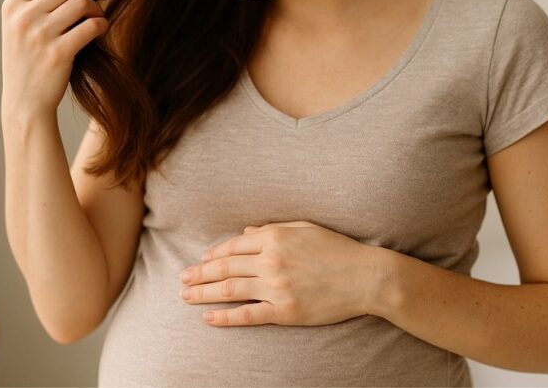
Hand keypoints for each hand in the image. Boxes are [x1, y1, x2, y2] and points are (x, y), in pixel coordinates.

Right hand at [0, 0, 109, 118]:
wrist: (24, 103)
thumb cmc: (27, 61)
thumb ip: (38, 0)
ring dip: (98, 6)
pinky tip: (100, 29)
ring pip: (82, 3)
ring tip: (99, 15)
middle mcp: (23, 17)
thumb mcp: (19, 26)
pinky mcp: (58, 54)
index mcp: (13, 5)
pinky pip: (91, 26)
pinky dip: (102, 24)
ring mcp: (39, 36)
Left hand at [178, 220, 378, 326]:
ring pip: (230, 289)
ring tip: (185, 297)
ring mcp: (276, 286)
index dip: (213, 254)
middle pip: (225, 267)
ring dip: (204, 293)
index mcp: (275, 237)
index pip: (233, 246)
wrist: (365, 277)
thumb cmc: (337, 249)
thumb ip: (272, 229)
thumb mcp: (304, 229)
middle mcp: (271, 260)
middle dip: (200, 274)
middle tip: (182, 280)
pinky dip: (225, 317)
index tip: (201, 261)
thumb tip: (246, 234)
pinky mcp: (284, 310)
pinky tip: (209, 318)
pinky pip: (248, 314)